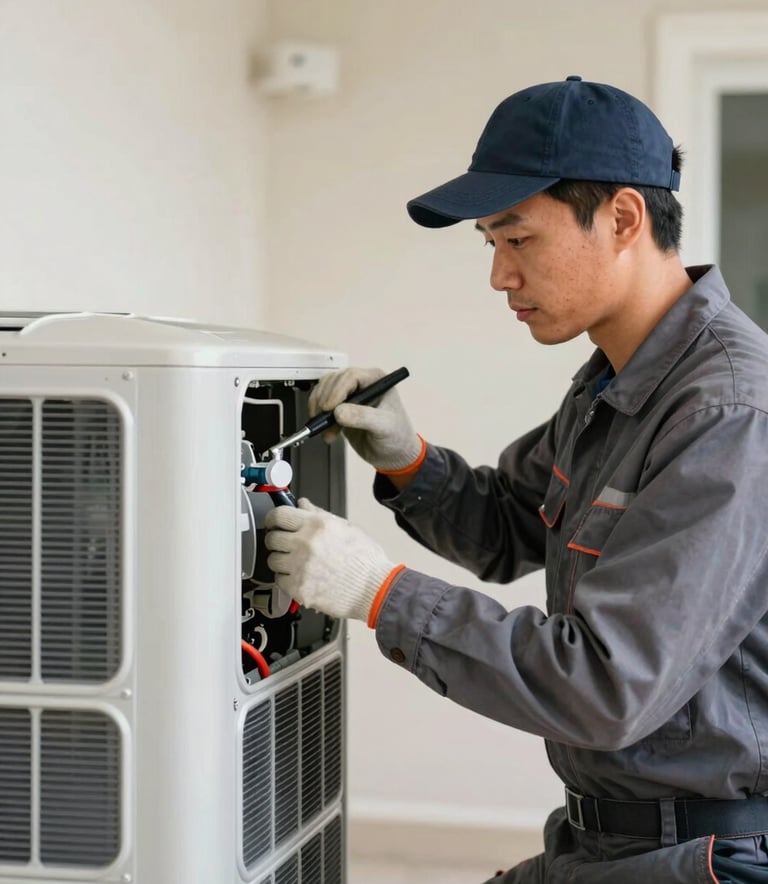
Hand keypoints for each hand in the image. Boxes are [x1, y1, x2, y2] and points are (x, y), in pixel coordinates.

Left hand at [264, 499, 396, 620]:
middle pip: (272, 538)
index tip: (273, 523)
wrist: (375, 589)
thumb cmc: (365, 560)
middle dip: (277, 540)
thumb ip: (319, 515)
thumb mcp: (346, 527)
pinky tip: (301, 577)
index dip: (273, 518)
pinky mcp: (299, 589)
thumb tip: (302, 505)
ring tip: (296, 563)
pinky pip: (279, 580)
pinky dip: (287, 579)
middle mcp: (305, 544)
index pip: (279, 515)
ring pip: (272, 560)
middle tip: (286, 544)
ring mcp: (300, 567)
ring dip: (281, 560)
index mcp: (317, 525)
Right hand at [309, 366, 421, 470]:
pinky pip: (322, 406)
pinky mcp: (340, 409)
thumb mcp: (384, 426)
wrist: (393, 454)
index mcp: (376, 381)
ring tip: (325, 429)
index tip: (330, 407)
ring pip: (324, 391)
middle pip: (333, 381)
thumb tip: (339, 412)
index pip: (351, 376)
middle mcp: (362, 384)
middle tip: (323, 418)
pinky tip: (326, 432)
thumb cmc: (397, 436)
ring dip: (319, 409)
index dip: (337, 390)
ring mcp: (349, 396)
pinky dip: (319, 418)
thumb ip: (363, 417)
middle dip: (324, 400)